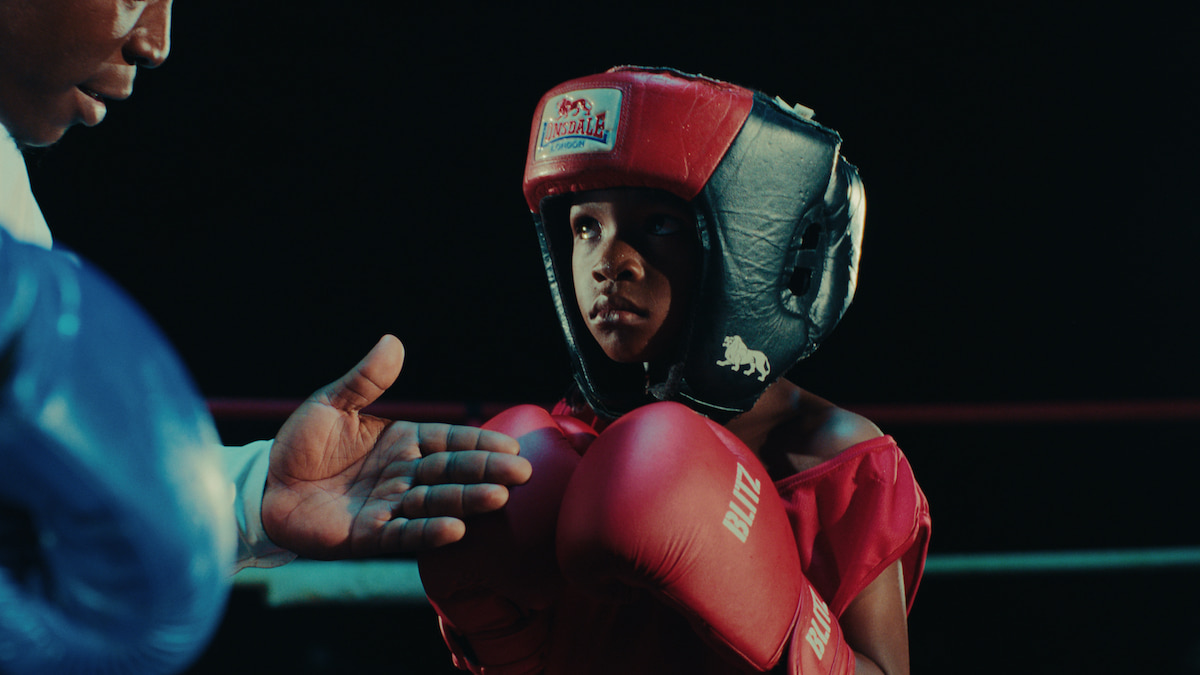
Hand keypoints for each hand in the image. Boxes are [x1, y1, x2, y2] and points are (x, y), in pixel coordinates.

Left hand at [262, 335, 530, 558]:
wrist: (264, 486)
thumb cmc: (301, 444)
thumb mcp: (332, 403)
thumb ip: (365, 379)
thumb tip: (392, 341)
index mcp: (402, 442)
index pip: (449, 440)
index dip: (479, 442)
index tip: (511, 445)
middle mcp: (403, 475)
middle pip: (451, 471)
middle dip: (486, 471)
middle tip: (521, 472)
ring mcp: (389, 506)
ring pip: (435, 502)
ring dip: (466, 501)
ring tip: (497, 497)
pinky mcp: (370, 536)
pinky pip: (404, 534)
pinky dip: (429, 532)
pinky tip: (455, 530)